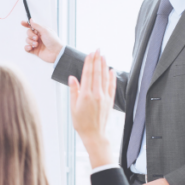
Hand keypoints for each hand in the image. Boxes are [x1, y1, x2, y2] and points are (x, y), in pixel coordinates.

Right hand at [21, 20, 63, 63]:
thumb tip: (31, 20)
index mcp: (42, 31)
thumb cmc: (53, 41)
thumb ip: (37, 25)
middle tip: (36, 38)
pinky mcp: (35, 50)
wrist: (56, 53)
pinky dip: (27, 47)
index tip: (22, 23)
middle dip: (30, 35)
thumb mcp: (45, 31)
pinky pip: (27, 48)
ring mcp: (36, 44)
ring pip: (27, 40)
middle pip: (28, 33)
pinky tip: (31, 48)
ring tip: (36, 44)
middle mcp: (39, 37)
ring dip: (30, 41)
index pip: (32, 26)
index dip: (26, 24)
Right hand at [68, 50, 115, 167]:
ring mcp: (104, 97)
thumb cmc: (81, 123)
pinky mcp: (110, 101)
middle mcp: (96, 94)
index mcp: (85, 95)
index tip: (90, 54)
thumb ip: (74, 91)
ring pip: (105, 78)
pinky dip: (112, 78)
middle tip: (97, 49)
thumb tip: (73, 78)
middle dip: (97, 60)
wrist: (94, 135)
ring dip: (104, 66)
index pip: (87, 74)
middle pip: (97, 73)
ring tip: (103, 56)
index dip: (89, 63)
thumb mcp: (73, 107)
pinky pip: (111, 87)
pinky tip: (111, 70)